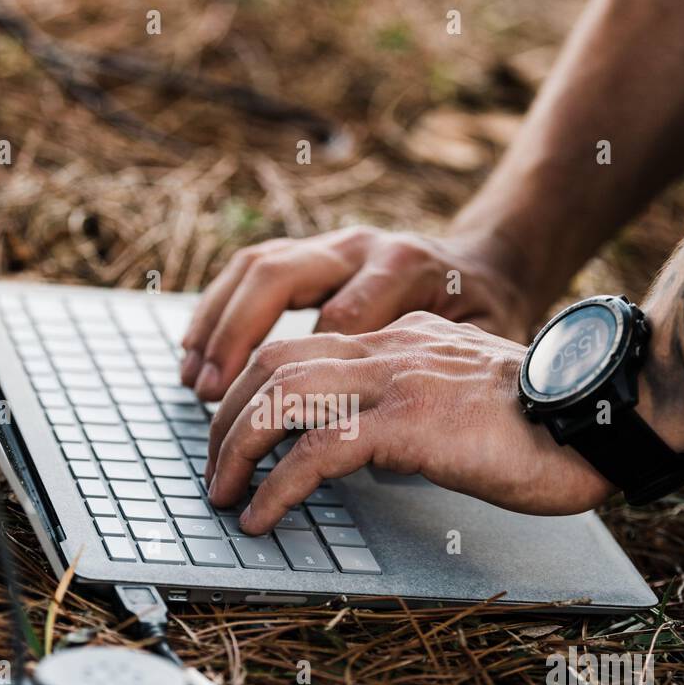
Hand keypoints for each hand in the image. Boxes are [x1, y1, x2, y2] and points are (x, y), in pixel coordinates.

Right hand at [181, 226, 541, 401]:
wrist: (489, 268)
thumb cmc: (487, 321)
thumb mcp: (483, 349)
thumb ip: (440, 380)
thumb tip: (389, 439)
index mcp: (408, 268)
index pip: (342, 318)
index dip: (309, 375)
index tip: (285, 427)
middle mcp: (364, 246)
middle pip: (280, 278)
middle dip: (238, 338)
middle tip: (212, 397)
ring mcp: (334, 245)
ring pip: (256, 268)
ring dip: (217, 325)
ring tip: (193, 381)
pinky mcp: (314, 253)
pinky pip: (251, 269)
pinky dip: (217, 310)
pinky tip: (196, 352)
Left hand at [204, 312, 616, 533]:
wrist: (603, 415)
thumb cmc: (544, 422)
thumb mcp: (463, 401)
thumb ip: (413, 408)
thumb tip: (371, 450)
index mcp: (399, 338)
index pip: (299, 347)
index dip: (250, 389)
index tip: (233, 431)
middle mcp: (389, 347)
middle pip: (272, 364)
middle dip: (226, 419)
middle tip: (214, 470)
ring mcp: (398, 379)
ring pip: (280, 397)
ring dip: (236, 449)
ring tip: (224, 496)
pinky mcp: (411, 422)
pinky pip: (318, 452)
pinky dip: (278, 488)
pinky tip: (265, 517)